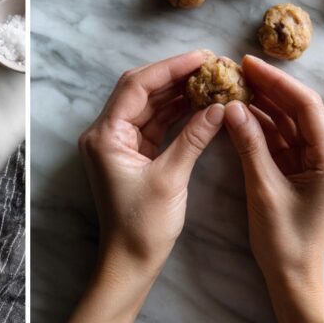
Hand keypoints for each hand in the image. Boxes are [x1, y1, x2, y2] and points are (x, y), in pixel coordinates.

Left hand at [61, 51, 223, 322]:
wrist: (129, 265)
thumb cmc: (142, 227)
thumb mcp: (170, 180)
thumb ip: (193, 139)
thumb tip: (218, 107)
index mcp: (105, 134)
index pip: (136, 86)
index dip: (169, 68)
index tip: (200, 57)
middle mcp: (106, 132)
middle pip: (141, 89)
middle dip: (174, 75)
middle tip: (208, 64)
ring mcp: (119, 141)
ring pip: (149, 104)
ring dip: (177, 92)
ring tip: (209, 79)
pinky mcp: (132, 153)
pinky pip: (154, 122)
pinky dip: (176, 112)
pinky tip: (199, 103)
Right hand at [225, 55, 323, 322]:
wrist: (292, 280)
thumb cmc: (284, 241)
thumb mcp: (264, 189)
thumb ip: (250, 145)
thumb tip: (232, 106)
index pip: (305, 107)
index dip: (278, 82)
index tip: (249, 64)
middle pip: (296, 109)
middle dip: (268, 87)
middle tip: (237, 68)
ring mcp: (309, 163)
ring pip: (286, 122)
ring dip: (261, 103)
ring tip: (234, 84)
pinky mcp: (295, 171)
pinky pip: (277, 138)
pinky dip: (258, 124)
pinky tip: (238, 111)